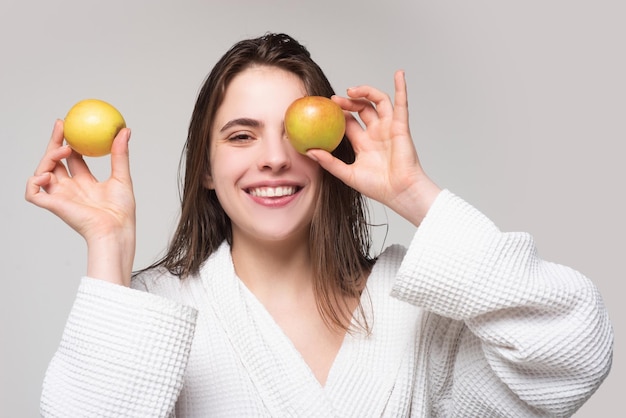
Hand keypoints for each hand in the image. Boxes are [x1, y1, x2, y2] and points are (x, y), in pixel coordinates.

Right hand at [25, 120, 135, 285]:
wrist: (116, 229)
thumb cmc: (121, 210)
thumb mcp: (122, 177)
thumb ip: (120, 154)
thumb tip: (125, 130)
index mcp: (85, 183)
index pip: (72, 158)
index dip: (69, 141)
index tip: (71, 124)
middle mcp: (70, 189)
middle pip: (55, 161)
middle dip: (55, 142)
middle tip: (61, 125)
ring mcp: (60, 196)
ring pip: (42, 171)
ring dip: (49, 157)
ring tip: (64, 150)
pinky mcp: (53, 205)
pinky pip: (32, 192)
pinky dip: (34, 181)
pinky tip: (47, 173)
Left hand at [307, 70, 440, 225]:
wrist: (399, 192)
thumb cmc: (377, 187)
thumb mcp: (347, 174)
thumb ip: (329, 162)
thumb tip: (309, 151)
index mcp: (364, 143)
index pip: (349, 122)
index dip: (338, 113)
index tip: (324, 108)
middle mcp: (376, 133)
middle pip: (362, 109)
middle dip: (348, 101)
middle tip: (334, 100)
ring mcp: (389, 128)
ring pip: (378, 102)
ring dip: (366, 92)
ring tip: (352, 91)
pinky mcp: (401, 126)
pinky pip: (401, 104)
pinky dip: (401, 88)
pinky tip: (398, 74)